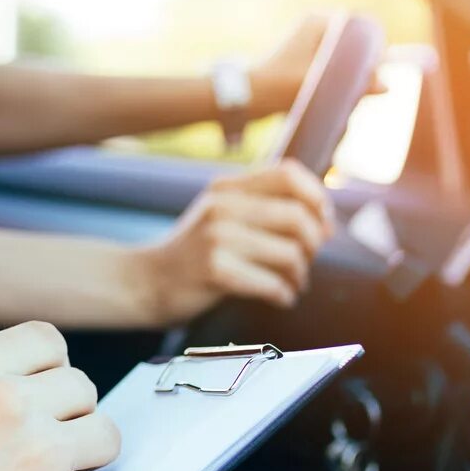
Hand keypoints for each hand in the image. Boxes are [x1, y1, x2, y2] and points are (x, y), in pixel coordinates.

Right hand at [0, 322, 119, 470]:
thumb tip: (29, 398)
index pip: (44, 341)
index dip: (48, 371)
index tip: (42, 394)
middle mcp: (8, 400)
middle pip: (81, 386)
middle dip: (68, 417)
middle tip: (40, 449)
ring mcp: (39, 453)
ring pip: (104, 434)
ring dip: (83, 458)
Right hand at [136, 161, 332, 319]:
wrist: (144, 281)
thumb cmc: (191, 254)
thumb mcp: (219, 216)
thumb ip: (263, 209)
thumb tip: (325, 221)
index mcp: (227, 187)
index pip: (289, 173)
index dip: (316, 196)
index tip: (322, 221)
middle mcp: (222, 205)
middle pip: (298, 216)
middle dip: (314, 244)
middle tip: (306, 261)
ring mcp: (217, 237)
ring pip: (291, 253)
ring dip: (300, 275)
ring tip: (292, 283)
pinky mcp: (215, 270)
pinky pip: (272, 283)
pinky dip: (285, 295)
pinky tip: (279, 297)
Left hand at [246, 13, 381, 117]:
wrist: (247, 95)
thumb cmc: (279, 87)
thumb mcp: (320, 86)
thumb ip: (355, 86)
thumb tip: (388, 86)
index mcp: (320, 21)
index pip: (363, 28)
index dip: (374, 51)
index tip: (373, 73)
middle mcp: (318, 25)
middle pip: (355, 44)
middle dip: (362, 66)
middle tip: (360, 87)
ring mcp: (312, 40)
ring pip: (346, 57)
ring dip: (350, 74)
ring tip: (346, 92)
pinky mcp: (307, 56)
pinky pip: (334, 65)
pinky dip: (338, 78)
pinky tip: (335, 94)